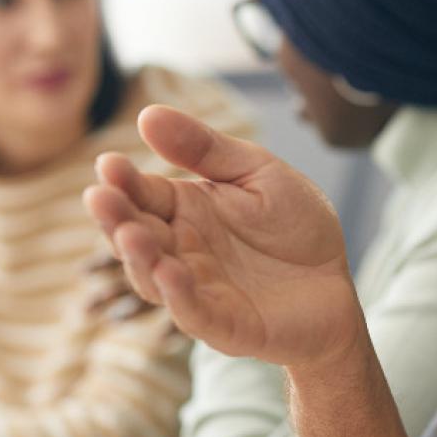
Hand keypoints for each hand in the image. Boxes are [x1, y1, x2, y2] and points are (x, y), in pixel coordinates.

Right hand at [85, 105, 359, 366]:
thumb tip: (147, 114)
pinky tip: (169, 271)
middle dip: (116, 217)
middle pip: (136, 234)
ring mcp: (197, 288)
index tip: (109, 164)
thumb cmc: (296, 225)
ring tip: (130, 232)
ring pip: (152, 276)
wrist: (337, 282)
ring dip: (138, 256)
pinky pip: (191, 311)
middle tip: (99, 197)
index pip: (143, 194)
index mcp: (185, 209)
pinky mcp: (221, 323)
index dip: (123, 181)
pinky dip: (177, 294)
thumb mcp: (257, 173)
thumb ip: (206, 149)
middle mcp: (181, 249)